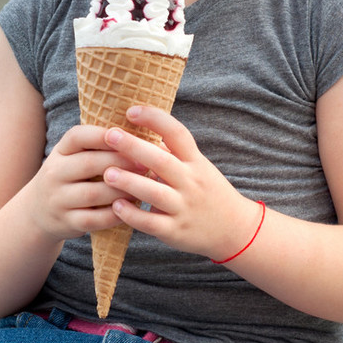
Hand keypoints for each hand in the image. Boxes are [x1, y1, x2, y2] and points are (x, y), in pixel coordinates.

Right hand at [25, 124, 145, 243]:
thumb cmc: (70, 176)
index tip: (129, 136)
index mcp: (60, 151)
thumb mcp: (73, 156)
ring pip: (94, 193)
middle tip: (146, 164)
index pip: (77, 136)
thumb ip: (97, 145)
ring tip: (144, 186)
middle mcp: (54, 173)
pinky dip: (115, 214)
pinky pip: (94, 219)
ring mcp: (58, 199)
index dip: (103, 135)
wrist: (38, 210)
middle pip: (89, 163)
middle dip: (121, 162)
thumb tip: (137, 132)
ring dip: (122, 189)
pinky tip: (131, 208)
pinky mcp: (66, 222)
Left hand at [102, 105, 259, 261]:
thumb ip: (171, 151)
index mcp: (195, 161)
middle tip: (109, 135)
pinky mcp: (176, 231)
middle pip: (162, 161)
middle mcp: (191, 182)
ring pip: (155, 193)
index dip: (155, 119)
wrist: (234, 229)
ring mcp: (184, 207)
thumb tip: (138, 128)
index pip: (177, 133)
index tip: (132, 111)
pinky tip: (116, 206)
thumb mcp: (196, 165)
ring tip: (107, 173)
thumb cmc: (207, 190)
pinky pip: (152, 223)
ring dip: (129, 182)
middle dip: (134, 147)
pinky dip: (133, 215)